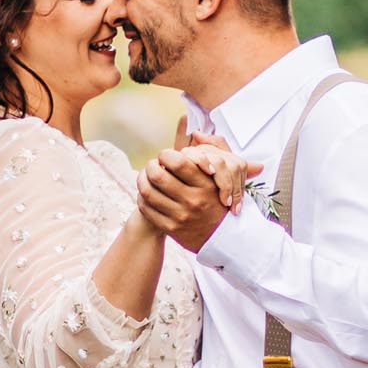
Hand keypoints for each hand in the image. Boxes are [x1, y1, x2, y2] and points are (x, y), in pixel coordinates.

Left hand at [137, 120, 261, 251]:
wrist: (222, 237)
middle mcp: (194, 201)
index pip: (178, 162)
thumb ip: (212, 149)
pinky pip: (148, 209)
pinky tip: (145, 193)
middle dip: (150, 166)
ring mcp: (181, 216)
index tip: (165, 156)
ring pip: (149, 192)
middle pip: (158, 176)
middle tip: (152, 165)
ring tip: (145, 177)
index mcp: (206, 185)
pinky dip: (142, 198)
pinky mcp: (171, 229)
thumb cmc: (219, 199)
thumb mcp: (225, 175)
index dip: (166, 155)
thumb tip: (195, 130)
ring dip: (142, 181)